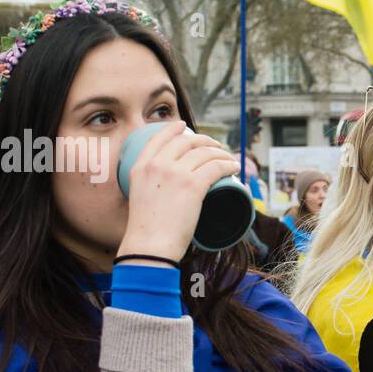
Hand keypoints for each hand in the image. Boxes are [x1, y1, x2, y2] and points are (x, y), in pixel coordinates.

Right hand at [116, 121, 240, 262]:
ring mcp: (176, 174)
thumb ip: (149, 186)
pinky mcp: (193, 186)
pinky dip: (228, 165)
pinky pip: (216, 167)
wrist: (150, 245)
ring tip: (228, 158)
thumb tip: (163, 190)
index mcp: (140, 167)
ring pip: (204, 153)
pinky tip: (233, 166)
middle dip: (203, 140)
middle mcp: (157, 165)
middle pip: (186, 142)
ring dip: (220, 153)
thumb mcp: (139, 197)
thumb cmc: (146, 229)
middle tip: (214, 146)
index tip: (184, 126)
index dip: (173, 129)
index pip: (158, 138)